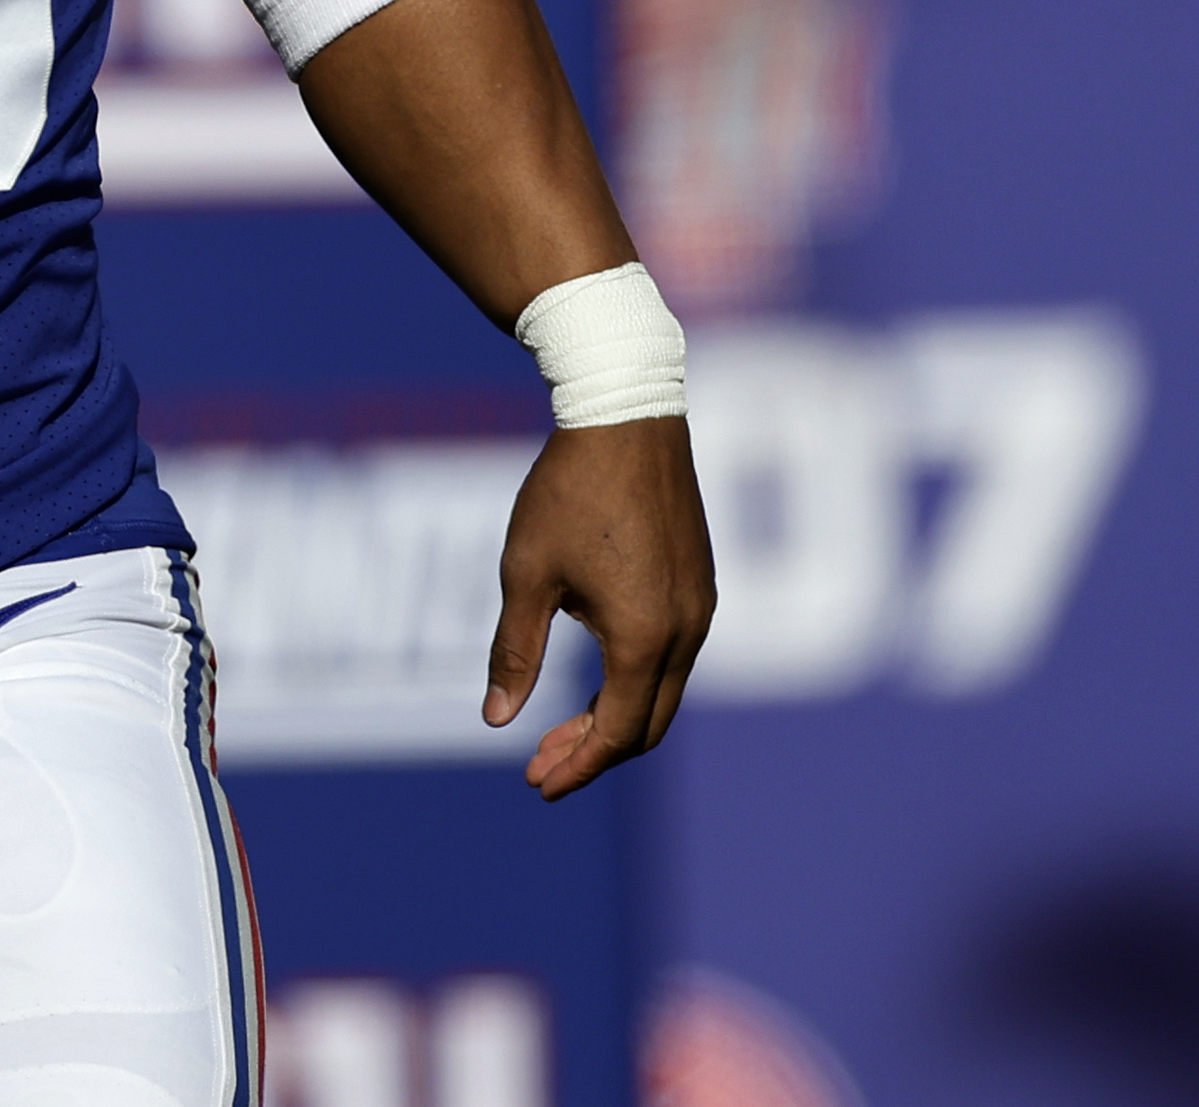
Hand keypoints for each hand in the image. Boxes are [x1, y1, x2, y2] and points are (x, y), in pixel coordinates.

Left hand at [484, 415, 712, 799]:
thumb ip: (515, 651)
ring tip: (560, 729)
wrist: (625, 415)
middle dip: (594, 753)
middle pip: (646, 724)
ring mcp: (701, 609)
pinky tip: (595, 676)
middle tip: (540, 765)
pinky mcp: (702, 585)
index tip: (536, 783)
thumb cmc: (568, 491)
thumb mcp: (527, 573)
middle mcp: (686, 632)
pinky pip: (675, 657)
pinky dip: (636, 683)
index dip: (575, 766)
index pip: (615, 732)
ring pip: (664, 693)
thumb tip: (497, 722)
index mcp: (643, 637)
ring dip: (615, 719)